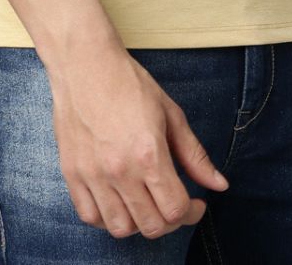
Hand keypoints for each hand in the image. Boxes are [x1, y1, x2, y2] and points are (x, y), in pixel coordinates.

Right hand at [47, 44, 229, 238]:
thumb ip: (194, 155)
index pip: (175, 209)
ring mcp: (92, 174)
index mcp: (148, 153)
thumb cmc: (128, 83)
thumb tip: (219, 184)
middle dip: (170, 221)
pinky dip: (106, 218)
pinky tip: (119, 202)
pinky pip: (89, 216)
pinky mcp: (71, 173)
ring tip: (146, 203)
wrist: (85, 63)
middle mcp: (119, 170)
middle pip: (150, 225)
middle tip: (174, 204)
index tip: (196, 203)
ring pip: (119, 228)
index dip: (191, 213)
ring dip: (138, 223)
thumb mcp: (170, 113)